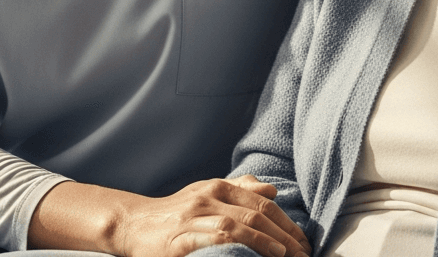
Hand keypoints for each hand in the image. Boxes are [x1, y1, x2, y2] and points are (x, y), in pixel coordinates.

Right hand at [114, 175, 309, 256]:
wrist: (133, 224)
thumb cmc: (173, 213)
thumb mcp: (205, 195)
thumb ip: (238, 190)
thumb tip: (272, 190)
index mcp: (217, 187)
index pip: (262, 202)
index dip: (287, 222)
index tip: (304, 241)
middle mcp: (208, 197)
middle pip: (257, 212)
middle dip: (285, 234)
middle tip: (305, 253)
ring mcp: (195, 216)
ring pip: (241, 223)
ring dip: (270, 240)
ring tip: (289, 255)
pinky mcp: (183, 238)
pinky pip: (218, 237)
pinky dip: (243, 243)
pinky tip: (260, 254)